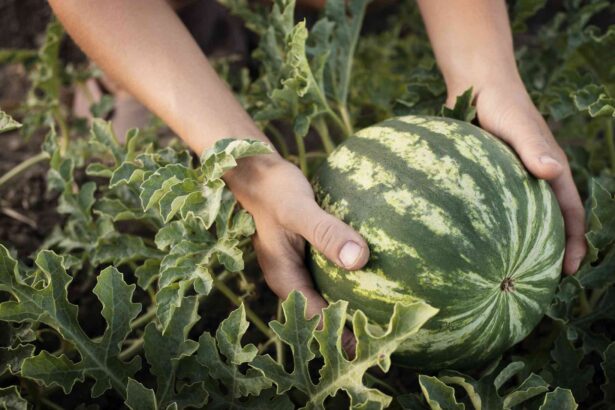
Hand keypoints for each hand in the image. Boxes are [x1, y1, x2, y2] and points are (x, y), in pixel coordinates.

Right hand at [225, 154, 369, 354]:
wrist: (259, 173)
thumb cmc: (275, 190)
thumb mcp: (298, 210)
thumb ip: (325, 233)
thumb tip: (358, 260)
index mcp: (285, 279)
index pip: (316, 319)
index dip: (342, 338)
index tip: (373, 351)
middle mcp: (294, 280)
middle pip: (325, 315)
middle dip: (353, 332)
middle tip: (389, 344)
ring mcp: (303, 268)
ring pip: (331, 297)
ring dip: (355, 310)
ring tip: (392, 320)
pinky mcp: (313, 255)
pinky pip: (336, 275)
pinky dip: (355, 281)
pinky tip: (385, 277)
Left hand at [447, 81, 585, 273]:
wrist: (474, 84)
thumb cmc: (500, 103)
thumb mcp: (518, 125)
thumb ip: (533, 146)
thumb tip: (551, 172)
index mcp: (549, 169)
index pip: (570, 211)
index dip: (574, 240)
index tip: (571, 270)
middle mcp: (533, 177)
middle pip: (548, 220)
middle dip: (549, 251)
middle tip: (539, 282)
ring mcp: (511, 178)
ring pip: (521, 217)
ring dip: (521, 243)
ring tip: (508, 272)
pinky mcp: (488, 176)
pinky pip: (496, 206)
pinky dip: (495, 227)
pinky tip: (475, 245)